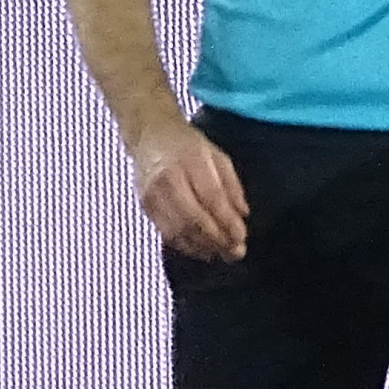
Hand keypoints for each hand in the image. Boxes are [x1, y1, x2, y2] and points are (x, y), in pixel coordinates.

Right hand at [132, 114, 250, 259]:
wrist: (149, 134)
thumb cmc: (187, 145)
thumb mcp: (217, 156)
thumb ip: (232, 185)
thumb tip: (242, 214)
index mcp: (190, 161)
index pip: (212, 197)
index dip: (227, 221)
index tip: (242, 236)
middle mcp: (168, 178)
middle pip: (194, 217)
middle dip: (217, 239)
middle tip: (235, 253)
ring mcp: (153, 194)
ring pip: (179, 230)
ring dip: (203, 246)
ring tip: (222, 253)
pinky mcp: (145, 206)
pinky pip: (166, 233)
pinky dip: (186, 246)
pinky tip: (202, 250)